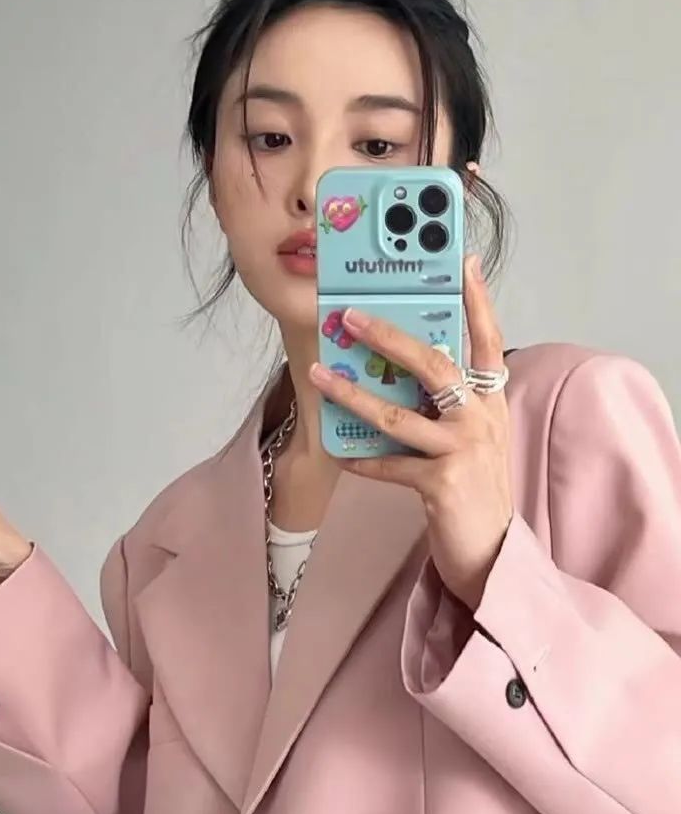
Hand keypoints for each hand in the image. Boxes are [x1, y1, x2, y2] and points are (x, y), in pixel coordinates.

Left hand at [309, 255, 513, 610]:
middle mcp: (481, 419)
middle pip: (434, 364)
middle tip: (351, 316)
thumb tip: (399, 370)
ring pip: (398, 414)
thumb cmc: (475, 490)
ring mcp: (463, 450)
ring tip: (320, 376)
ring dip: (353, 394)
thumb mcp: (472, 437)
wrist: (492, 551)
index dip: (478, 300)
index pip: (488, 340)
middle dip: (389, 337)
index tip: (464, 262)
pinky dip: (361, 459)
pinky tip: (341, 452)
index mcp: (491, 402)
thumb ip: (448, 404)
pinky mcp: (442, 483)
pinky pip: (388, 464)